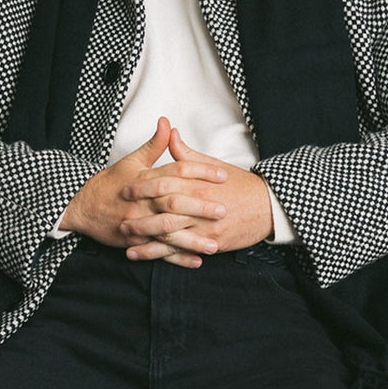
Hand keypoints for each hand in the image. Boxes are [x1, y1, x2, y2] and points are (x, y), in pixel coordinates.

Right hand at [59, 117, 231, 266]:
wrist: (83, 206)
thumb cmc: (110, 183)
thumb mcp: (132, 160)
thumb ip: (154, 144)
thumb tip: (167, 122)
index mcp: (146, 179)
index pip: (177, 172)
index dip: (201, 172)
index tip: (223, 176)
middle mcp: (143, 202)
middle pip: (174, 203)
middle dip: (199, 208)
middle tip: (223, 210)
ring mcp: (138, 223)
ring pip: (168, 232)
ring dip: (192, 240)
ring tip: (214, 244)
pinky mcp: (135, 241)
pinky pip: (158, 252)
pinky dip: (177, 258)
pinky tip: (196, 261)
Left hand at [118, 125, 274, 261]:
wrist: (268, 207)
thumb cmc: (240, 185)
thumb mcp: (213, 165)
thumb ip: (187, 154)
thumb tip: (169, 132)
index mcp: (199, 184)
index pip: (165, 184)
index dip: (143, 187)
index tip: (125, 189)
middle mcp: (201, 207)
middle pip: (164, 212)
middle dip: (140, 217)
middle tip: (119, 219)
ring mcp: (206, 228)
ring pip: (171, 236)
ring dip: (147, 240)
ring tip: (127, 241)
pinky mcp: (212, 244)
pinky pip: (184, 252)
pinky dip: (164, 256)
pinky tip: (148, 256)